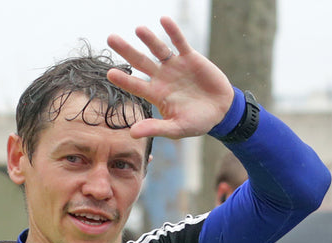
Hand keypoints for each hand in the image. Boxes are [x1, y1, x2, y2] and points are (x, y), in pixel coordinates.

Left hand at [105, 16, 234, 140]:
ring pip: (159, 49)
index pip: (135, 85)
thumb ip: (155, 128)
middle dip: (126, 50)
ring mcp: (174, 66)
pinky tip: (164, 20)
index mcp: (155, 95)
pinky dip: (173, 31)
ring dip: (149, 39)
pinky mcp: (190, 57)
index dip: (124, 79)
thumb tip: (132, 133)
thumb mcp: (176, 129)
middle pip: (140, 62)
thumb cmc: (196, 122)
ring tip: (138, 29)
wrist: (221, 111)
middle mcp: (161, 78)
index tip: (110, 72)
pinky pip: (179, 42)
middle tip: (111, 38)